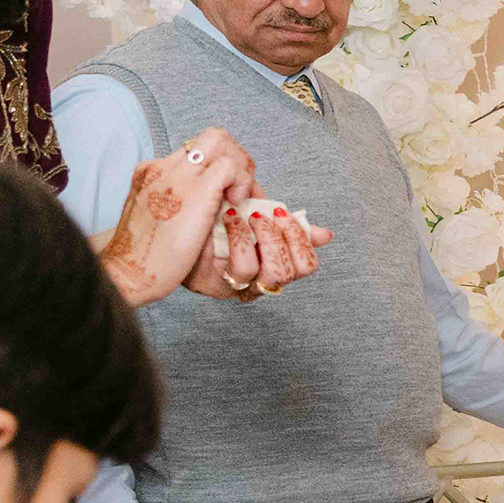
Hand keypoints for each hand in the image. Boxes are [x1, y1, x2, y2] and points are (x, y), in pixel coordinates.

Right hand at [92, 129, 257, 305]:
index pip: (196, 149)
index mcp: (152, 171)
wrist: (128, 271)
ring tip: (240, 199)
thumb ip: (176, 201)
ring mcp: (178, 176)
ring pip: (221, 141)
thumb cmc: (145, 254)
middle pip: (212, 137)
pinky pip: (230, 167)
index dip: (222, 162)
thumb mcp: (156, 217)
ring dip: (242, 168)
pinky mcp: (195, 192)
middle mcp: (162, 166)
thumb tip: (209, 202)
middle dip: (238, 157)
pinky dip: (242, 182)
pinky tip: (235, 205)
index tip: (231, 188)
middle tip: (243, 190)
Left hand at [206, 199, 328, 300]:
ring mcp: (240, 287)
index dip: (301, 240)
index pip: (307, 266)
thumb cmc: (218, 224)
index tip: (283, 215)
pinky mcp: (217, 285)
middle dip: (281, 237)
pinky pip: (243, 268)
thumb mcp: (258, 221)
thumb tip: (325, 235)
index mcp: (276, 267)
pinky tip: (230, 219)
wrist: (177, 226)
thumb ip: (290, 228)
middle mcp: (260, 284)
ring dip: (265, 239)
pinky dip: (241, 238)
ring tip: (248, 216)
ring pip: (273, 274)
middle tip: (263, 215)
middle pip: (291, 271)